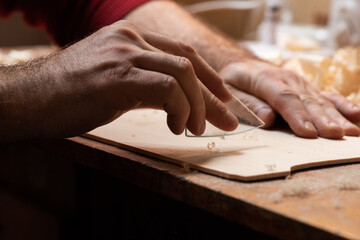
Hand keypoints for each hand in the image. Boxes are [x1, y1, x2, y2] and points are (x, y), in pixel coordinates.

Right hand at [34, 20, 237, 137]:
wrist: (28, 99)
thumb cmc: (68, 95)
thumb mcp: (113, 83)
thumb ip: (144, 85)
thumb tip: (174, 102)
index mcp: (130, 39)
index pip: (182, 52)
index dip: (209, 76)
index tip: (223, 97)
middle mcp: (130, 40)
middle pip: (189, 62)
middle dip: (213, 94)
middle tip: (227, 119)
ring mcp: (124, 55)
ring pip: (183, 73)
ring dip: (199, 105)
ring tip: (197, 129)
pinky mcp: (118, 77)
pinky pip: (167, 89)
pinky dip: (180, 109)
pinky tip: (177, 126)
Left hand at [220, 60, 359, 138]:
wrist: (243, 65)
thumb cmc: (234, 82)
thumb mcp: (230, 92)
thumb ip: (248, 105)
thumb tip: (267, 119)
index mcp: (264, 79)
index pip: (283, 98)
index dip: (297, 116)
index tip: (308, 133)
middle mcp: (287, 79)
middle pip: (306, 101)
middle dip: (322, 119)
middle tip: (336, 136)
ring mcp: (300, 83)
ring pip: (320, 100)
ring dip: (336, 116)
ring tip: (350, 132)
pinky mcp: (307, 89)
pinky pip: (327, 96)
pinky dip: (342, 105)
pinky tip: (357, 115)